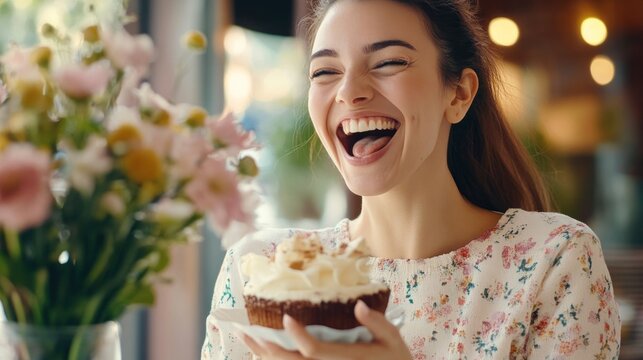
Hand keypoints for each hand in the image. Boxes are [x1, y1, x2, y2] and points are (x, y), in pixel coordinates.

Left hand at [240, 300, 411, 359]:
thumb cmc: (396, 359)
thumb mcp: (393, 340)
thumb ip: (377, 322)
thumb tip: (358, 304)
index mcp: (344, 359)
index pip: (314, 350)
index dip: (298, 336)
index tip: (286, 316)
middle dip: (265, 348)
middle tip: (245, 330)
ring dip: (264, 355)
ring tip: (245, 339)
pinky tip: (261, 353)